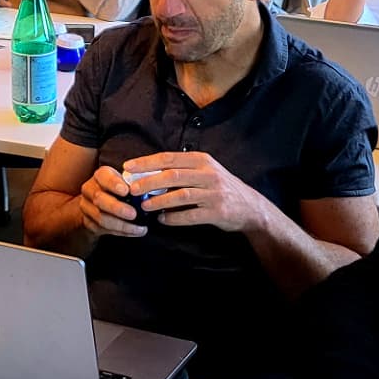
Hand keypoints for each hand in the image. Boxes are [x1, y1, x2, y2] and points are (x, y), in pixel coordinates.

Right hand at [78, 165, 145, 237]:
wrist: (101, 203)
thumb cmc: (120, 189)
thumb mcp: (125, 180)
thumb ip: (133, 184)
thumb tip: (148, 191)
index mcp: (100, 176)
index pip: (103, 176)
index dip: (114, 184)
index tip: (126, 191)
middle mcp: (90, 189)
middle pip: (99, 199)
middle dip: (117, 208)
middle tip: (133, 214)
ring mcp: (86, 207)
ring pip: (101, 217)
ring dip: (121, 225)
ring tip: (138, 228)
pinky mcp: (88, 222)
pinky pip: (103, 229)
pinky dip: (120, 232)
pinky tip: (133, 232)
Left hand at [120, 151, 275, 235]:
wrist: (249, 206)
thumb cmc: (220, 187)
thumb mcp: (205, 171)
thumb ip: (182, 170)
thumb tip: (148, 173)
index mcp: (202, 160)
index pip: (169, 158)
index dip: (147, 162)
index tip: (128, 167)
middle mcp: (208, 174)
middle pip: (173, 175)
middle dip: (149, 182)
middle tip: (131, 189)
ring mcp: (214, 194)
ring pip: (181, 195)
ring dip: (160, 201)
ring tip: (144, 206)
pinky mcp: (217, 212)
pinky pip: (191, 216)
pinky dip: (174, 218)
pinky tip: (162, 220)